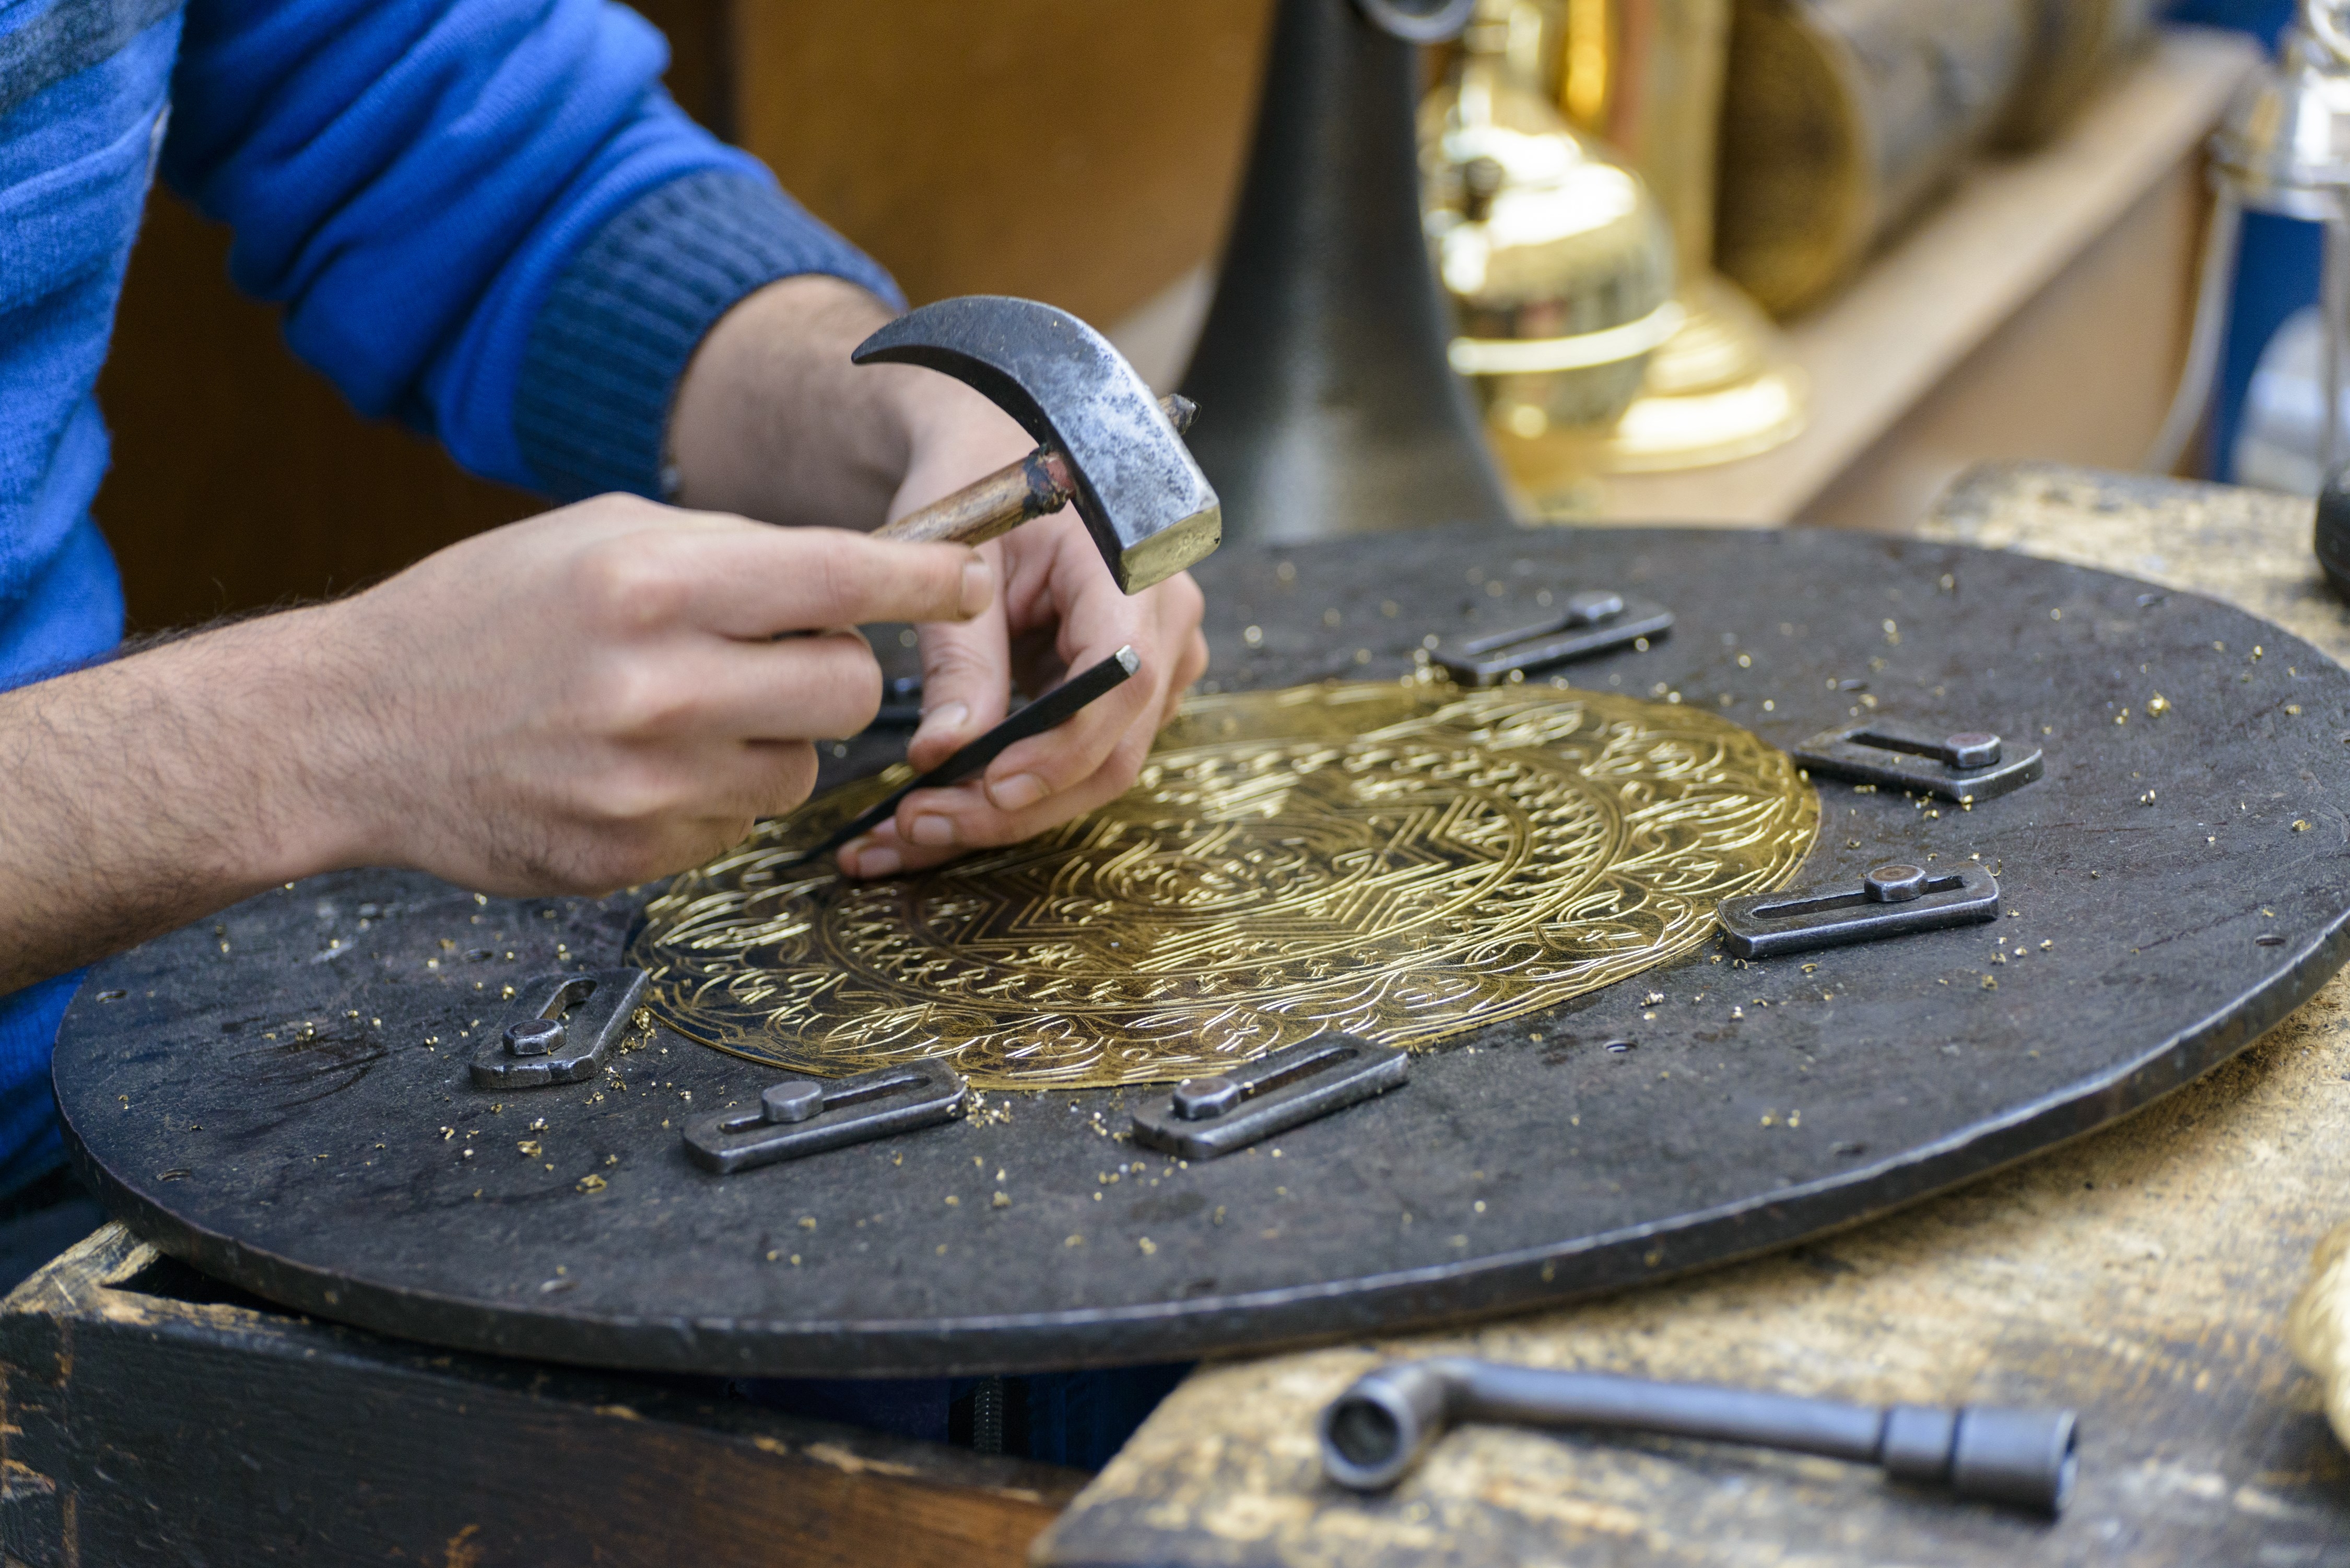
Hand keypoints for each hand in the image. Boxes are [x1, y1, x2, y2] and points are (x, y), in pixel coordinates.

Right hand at [0, 492, 990, 992]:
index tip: (972, 577)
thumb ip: (734, 552)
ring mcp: (647, 785)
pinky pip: (739, 825)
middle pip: (849, 685)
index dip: (926, 577)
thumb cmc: (484, 614)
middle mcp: (658, 686)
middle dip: (834, 667)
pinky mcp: (634, 856)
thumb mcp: (600, 535)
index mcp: (651, 582)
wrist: (354, 728)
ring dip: (772, 739)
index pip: (842, 576)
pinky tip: (639, 765)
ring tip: (684, 711)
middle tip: (776, 652)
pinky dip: (715, 795)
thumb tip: (860, 573)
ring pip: (803, 768)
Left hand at [661, 273, 1209, 877]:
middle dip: (1013, 805)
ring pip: (1099, 768)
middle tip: (915, 828)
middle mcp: (1169, 618)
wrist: (999, 447)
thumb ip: (959, 658)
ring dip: (1007, 812)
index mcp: (1135, 564)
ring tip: (910, 830)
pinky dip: (1015, 788)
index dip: (1055, 753)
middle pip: (1112, 750)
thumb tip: (946, 756)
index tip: (978, 788)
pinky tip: (943, 808)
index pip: (1119, 682)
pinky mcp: (1131, 687)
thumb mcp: (955, 557)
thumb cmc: (979, 483)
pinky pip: (1084, 757)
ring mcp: (1161, 658)